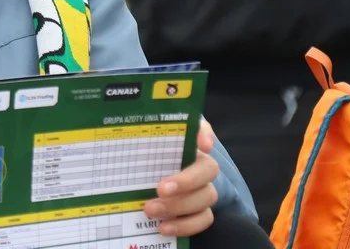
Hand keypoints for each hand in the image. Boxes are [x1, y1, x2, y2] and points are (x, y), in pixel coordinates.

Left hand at [144, 119, 220, 236]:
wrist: (141, 175)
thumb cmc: (144, 155)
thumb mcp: (143, 137)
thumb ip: (155, 124)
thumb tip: (164, 121)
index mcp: (187, 141)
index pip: (202, 130)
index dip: (205, 135)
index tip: (203, 145)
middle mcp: (200, 164)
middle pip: (207, 170)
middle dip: (186, 181)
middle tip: (160, 189)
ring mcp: (202, 188)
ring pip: (207, 197)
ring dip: (179, 206)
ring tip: (151, 210)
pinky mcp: (198, 211)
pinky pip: (203, 219)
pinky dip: (185, 225)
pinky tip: (164, 227)